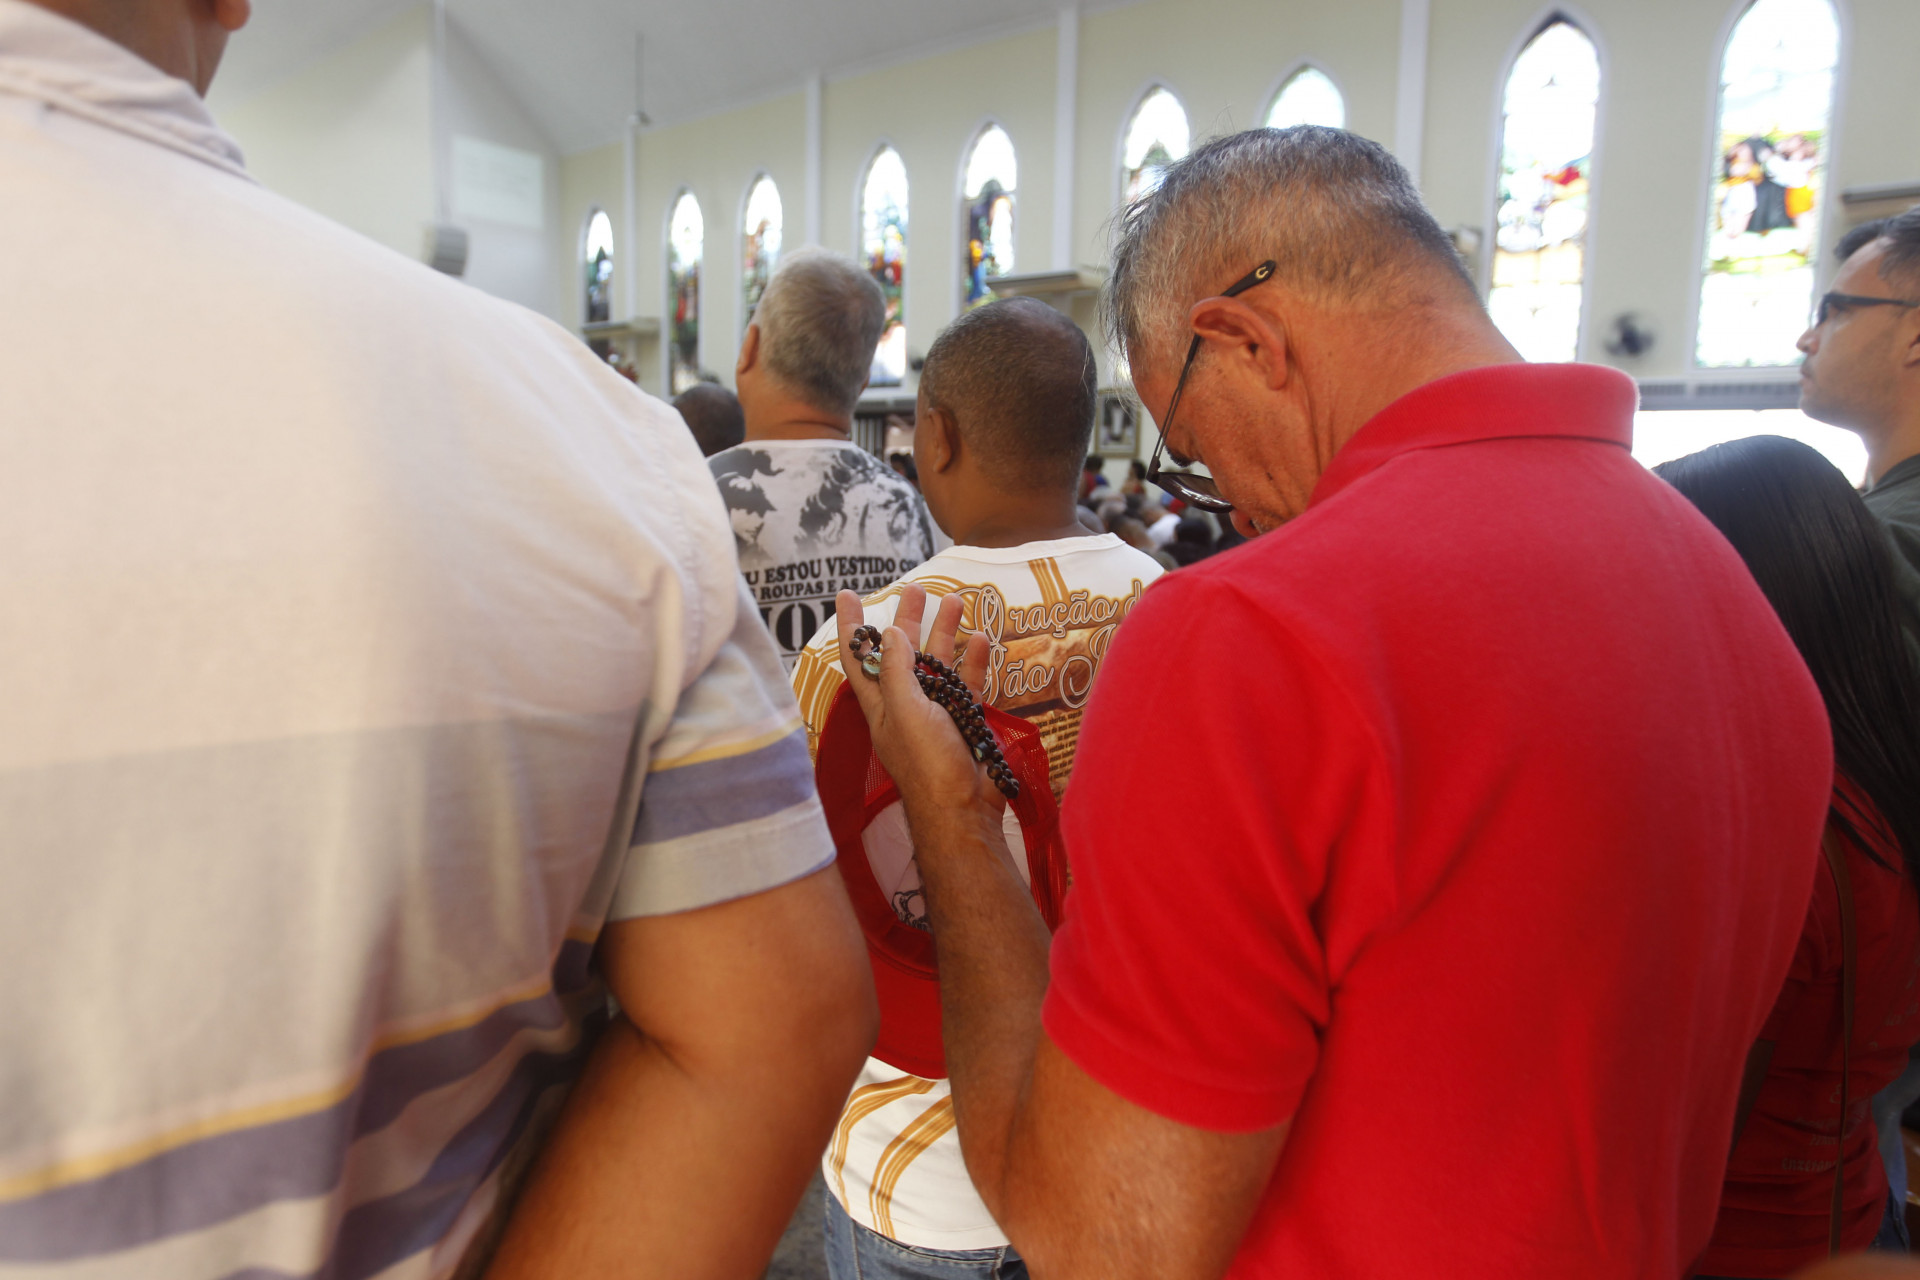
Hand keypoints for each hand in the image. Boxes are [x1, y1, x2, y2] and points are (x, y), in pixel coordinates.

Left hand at [834, 587, 1003, 830]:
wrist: (964, 808)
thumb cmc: (927, 763)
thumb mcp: (905, 712)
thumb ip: (898, 672)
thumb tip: (893, 634)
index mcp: (880, 705)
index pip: (858, 658)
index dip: (851, 626)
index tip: (846, 594)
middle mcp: (905, 705)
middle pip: (902, 653)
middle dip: (907, 619)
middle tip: (916, 589)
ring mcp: (936, 713)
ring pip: (938, 664)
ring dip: (945, 633)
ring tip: (956, 601)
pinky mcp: (964, 721)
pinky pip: (967, 684)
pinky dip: (973, 661)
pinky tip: (981, 639)